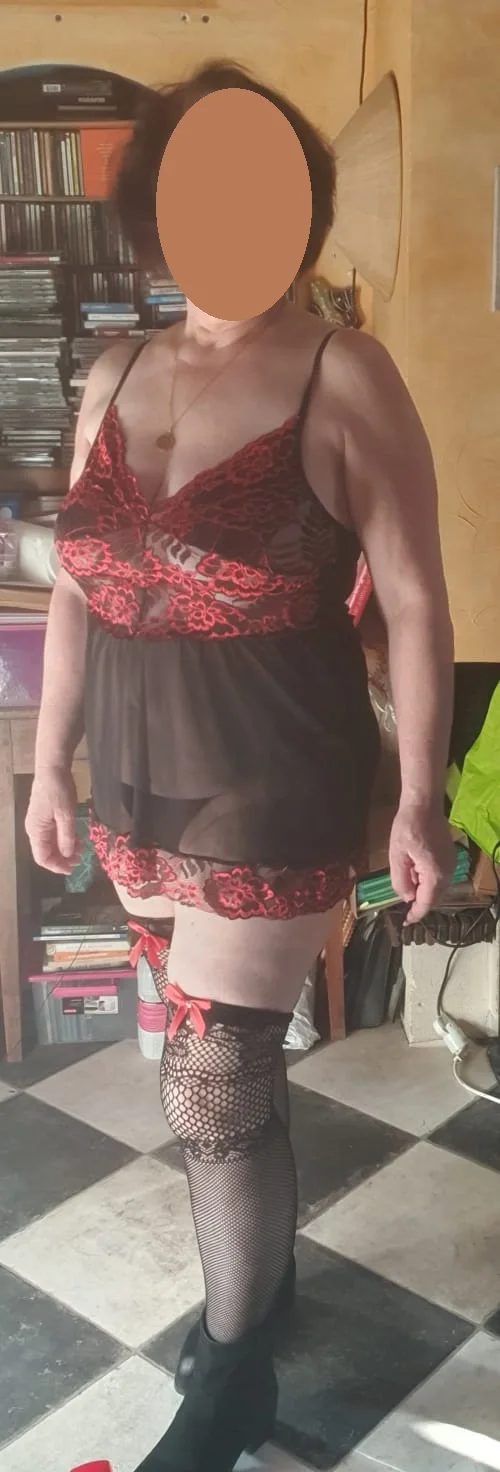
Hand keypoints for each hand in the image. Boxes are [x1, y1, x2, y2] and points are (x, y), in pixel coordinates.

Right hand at [25, 766, 78, 874]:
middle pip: (46, 852)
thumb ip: (66, 837)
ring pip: (50, 844)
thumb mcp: (66, 814)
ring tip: (81, 849)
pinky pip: (53, 834)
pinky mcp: (45, 816)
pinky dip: (64, 839)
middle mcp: (34, 829)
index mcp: (36, 831)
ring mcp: (39, 823)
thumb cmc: (58, 790)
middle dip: (62, 858)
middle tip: (80, 859)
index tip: (73, 868)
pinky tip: (76, 838)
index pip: (42, 857)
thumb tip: (66, 856)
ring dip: (64, 849)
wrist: (52, 768)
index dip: (57, 866)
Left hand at [389, 801, 454, 923]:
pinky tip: (414, 875)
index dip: (416, 914)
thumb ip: (401, 880)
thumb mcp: (397, 855)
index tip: (405, 922)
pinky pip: (440, 877)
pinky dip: (428, 882)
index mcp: (435, 874)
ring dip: (423, 892)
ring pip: (437, 888)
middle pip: (435, 897)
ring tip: (407, 889)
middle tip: (404, 910)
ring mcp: (451, 864)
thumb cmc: (407, 827)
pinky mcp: (449, 857)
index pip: (426, 902)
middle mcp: (447, 872)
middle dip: (420, 904)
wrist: (424, 804)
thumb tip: (407, 897)